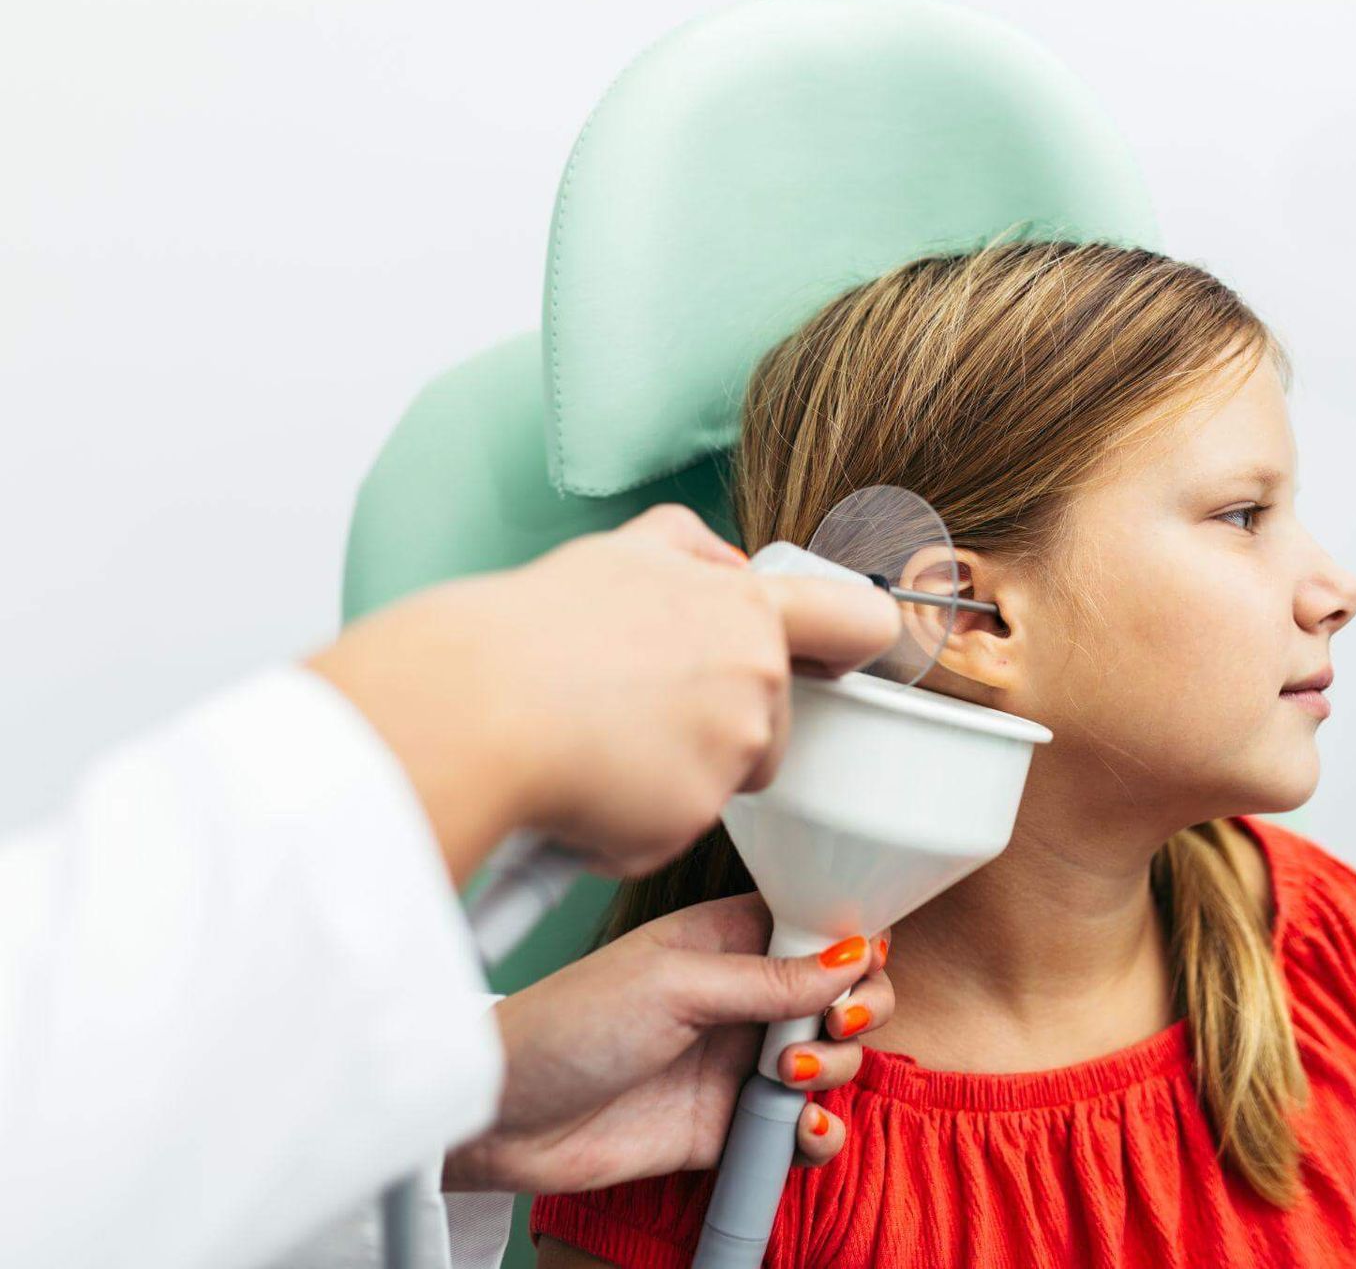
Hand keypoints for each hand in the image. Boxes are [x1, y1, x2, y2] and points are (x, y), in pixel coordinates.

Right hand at [307, 505, 899, 882]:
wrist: (470, 707)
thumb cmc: (530, 631)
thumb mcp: (617, 553)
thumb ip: (688, 550)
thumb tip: (729, 561)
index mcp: (745, 609)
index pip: (859, 620)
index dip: (863, 641)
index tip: (851, 657)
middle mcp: (756, 678)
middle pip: (771, 723)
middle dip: (719, 727)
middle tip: (637, 712)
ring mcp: (730, 750)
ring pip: (722, 777)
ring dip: (675, 774)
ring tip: (597, 744)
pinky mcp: (694, 817)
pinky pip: (674, 828)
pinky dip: (634, 821)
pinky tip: (585, 788)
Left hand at [443, 893, 894, 1193]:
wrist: (508, 1118)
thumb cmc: (569, 1025)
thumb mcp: (673, 984)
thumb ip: (767, 977)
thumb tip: (851, 956)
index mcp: (727, 940)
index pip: (817, 927)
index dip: (851, 943)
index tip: (859, 965)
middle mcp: (743, 997)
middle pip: (841, 993)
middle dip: (859, 1007)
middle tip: (834, 1023)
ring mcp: (739, 1061)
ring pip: (833, 1060)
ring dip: (836, 1068)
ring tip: (787, 1076)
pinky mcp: (731, 1124)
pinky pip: (801, 1128)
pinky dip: (818, 1134)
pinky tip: (802, 1130)